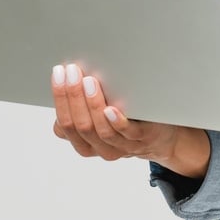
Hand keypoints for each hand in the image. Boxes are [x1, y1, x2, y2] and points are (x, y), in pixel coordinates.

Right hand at [50, 63, 209, 176]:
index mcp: (85, 144)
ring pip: (101, 130)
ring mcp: (122, 145)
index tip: (59, 73)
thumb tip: (62, 81)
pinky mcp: (142, 138)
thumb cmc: (125, 119)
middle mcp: (101, 148)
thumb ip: (80, 108)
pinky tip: (111, 109)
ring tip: (89, 81)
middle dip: (72, 96)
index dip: (60, 98)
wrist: (160, 137)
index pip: (65, 125)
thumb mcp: (97, 117)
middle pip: (80, 126)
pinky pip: (127, 133)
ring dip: (92, 104)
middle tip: (72, 71)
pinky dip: (117, 121)